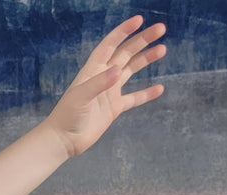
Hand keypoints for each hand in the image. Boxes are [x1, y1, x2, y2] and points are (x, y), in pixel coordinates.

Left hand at [47, 15, 166, 157]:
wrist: (64, 140)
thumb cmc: (67, 116)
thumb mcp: (80, 96)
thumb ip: (98, 83)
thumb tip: (118, 71)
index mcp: (93, 71)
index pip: (110, 46)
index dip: (123, 32)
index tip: (139, 20)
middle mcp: (103, 78)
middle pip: (125, 54)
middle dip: (142, 40)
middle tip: (161, 28)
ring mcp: (109, 93)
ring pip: (131, 71)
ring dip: (146, 59)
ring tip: (162, 49)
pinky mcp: (114, 108)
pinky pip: (134, 99)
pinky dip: (146, 94)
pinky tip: (159, 89)